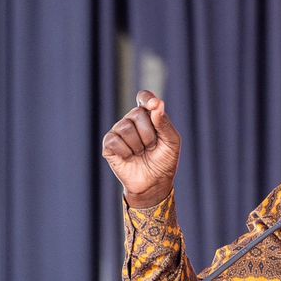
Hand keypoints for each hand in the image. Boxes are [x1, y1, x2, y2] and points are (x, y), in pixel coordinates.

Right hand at [102, 90, 180, 207]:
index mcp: (149, 116)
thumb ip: (164, 122)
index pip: (144, 98)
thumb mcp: (171, 141)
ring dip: (138, 145)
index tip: (153, 105)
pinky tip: (130, 158)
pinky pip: (115, 140)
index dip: (147, 99)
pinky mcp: (109, 144)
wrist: (154, 183)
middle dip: (149, 134)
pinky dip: (126, 152)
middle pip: (136, 114)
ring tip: (142, 153)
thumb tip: (157, 104)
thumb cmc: (165, 160)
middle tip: (152, 147)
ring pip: (125, 127)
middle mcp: (131, 120)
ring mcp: (119, 131)